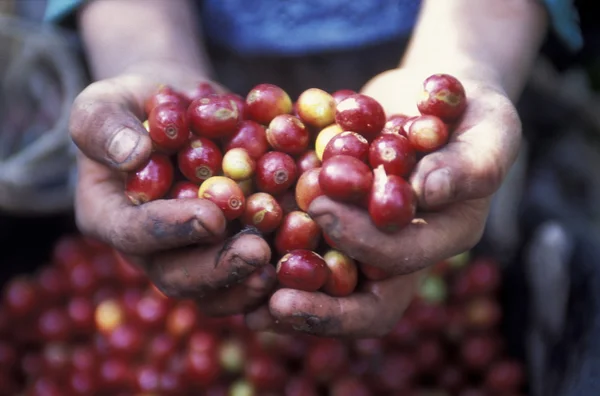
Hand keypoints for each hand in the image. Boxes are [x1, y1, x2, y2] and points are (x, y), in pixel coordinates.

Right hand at [69, 71, 275, 315]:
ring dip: (246, 283)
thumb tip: (131, 154)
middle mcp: (148, 248)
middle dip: (217, 269)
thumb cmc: (136, 105)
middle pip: (175, 275)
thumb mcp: (105, 102)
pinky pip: (242, 276)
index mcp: (109, 216)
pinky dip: (271, 272)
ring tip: (280, 267)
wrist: (179, 112)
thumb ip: (105, 124)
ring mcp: (188, 254)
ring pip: (212, 290)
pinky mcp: (222, 250)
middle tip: (258, 252)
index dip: (171, 229)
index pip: (133, 233)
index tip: (211, 216)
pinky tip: (300, 261)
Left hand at [246, 68, 520, 336]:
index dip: (363, 245)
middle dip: (318, 300)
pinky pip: (305, 250)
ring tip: (245, 301)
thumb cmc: (476, 111)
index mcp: (443, 238)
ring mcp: (367, 240)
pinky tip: (240, 253)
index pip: (402, 261)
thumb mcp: (491, 131)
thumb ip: (471, 165)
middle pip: (361, 299)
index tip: (321, 213)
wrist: (437, 96)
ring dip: (286, 295)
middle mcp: (403, 250)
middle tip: (270, 291)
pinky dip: (273, 254)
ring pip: (326, 286)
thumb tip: (430, 190)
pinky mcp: (339, 221)